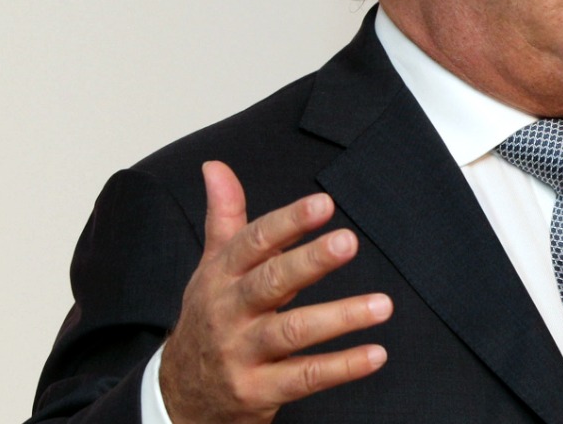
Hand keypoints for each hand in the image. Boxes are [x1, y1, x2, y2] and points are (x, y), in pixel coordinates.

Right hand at [159, 161, 391, 423]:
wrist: (180, 397)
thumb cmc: (208, 320)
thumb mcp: (210, 268)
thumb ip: (224, 217)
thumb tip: (215, 166)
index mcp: (221, 276)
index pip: (254, 242)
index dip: (288, 222)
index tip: (324, 204)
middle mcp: (229, 312)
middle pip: (271, 282)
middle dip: (310, 261)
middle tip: (349, 241)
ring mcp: (242, 353)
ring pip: (293, 332)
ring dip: (340, 317)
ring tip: (383, 305)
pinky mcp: (258, 392)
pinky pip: (305, 378)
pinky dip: (342, 367)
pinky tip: (375, 354)